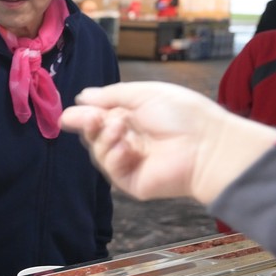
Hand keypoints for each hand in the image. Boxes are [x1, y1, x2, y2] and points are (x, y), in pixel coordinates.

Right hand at [60, 82, 275, 204]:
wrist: (206, 145)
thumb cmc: (182, 114)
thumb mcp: (145, 93)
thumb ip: (112, 95)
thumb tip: (82, 95)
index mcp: (132, 117)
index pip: (99, 117)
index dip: (83, 115)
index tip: (68, 114)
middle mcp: (128, 139)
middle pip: (93, 134)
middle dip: (89, 124)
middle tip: (92, 118)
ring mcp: (129, 162)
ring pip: (98, 151)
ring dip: (104, 138)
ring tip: (120, 129)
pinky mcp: (130, 181)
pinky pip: (110, 168)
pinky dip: (113, 155)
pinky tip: (127, 148)